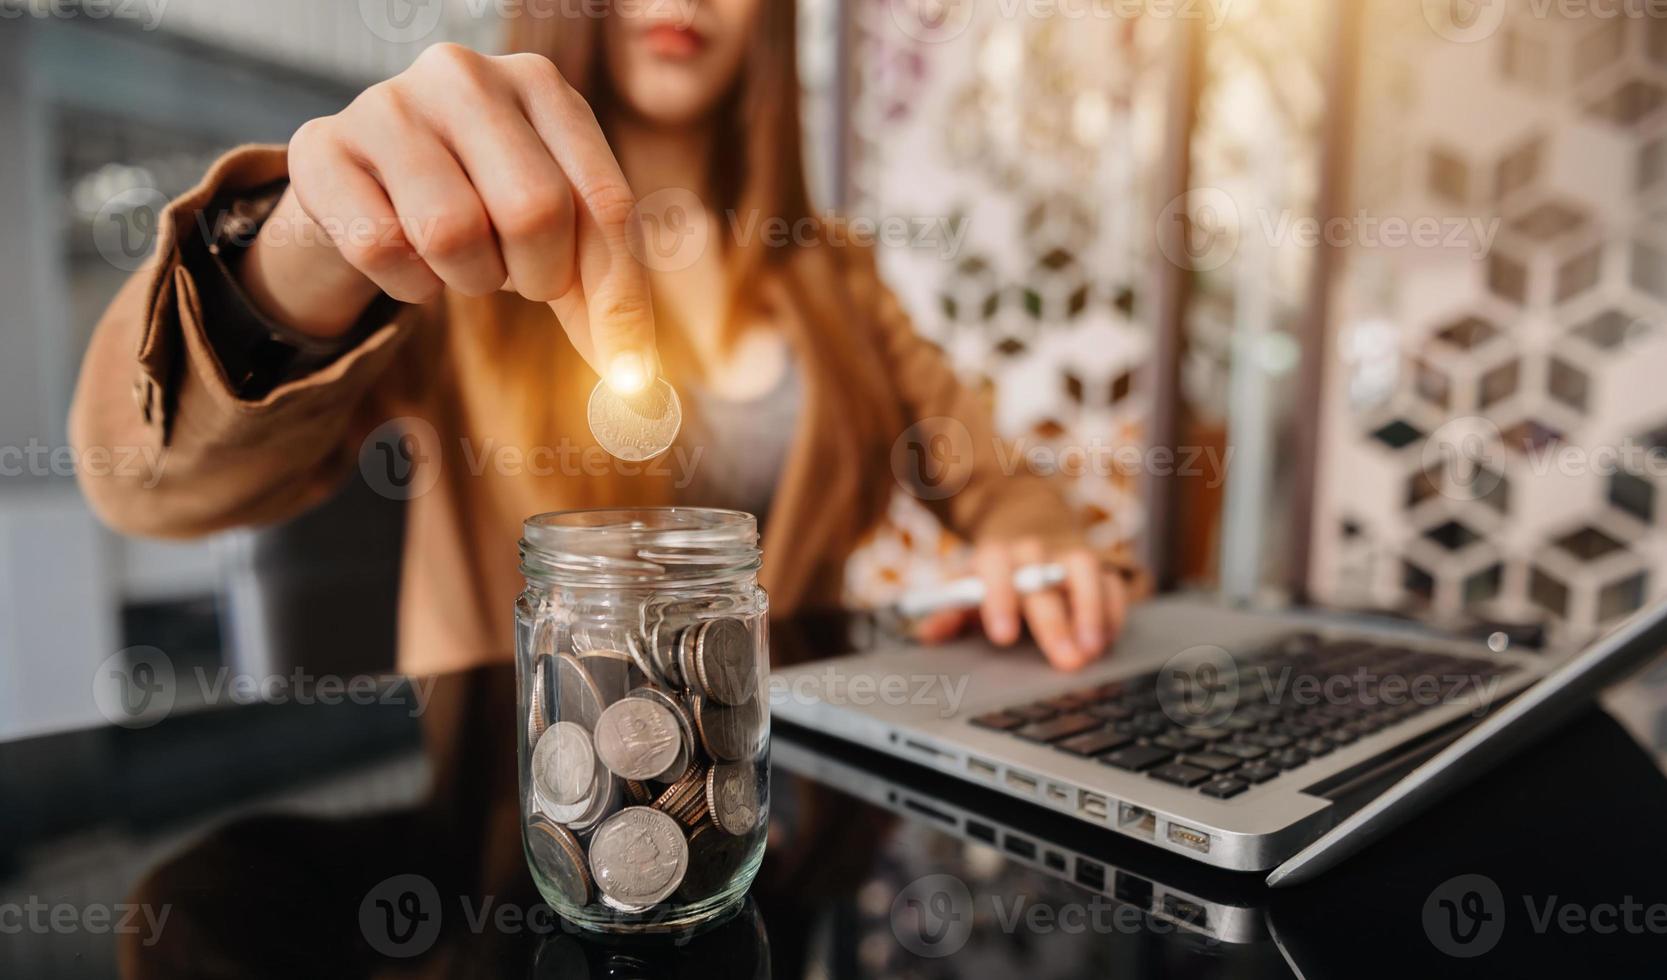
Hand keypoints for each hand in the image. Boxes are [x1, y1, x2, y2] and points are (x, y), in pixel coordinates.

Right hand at [241, 43, 656, 387]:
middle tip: (518, 275)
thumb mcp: (552, 226)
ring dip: (469, 277)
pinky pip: (381, 247)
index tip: (627, 372)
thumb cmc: (477, 202)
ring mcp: (387, 104)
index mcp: (541, 85)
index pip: (605, 201)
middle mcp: (465, 76)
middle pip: (535, 210)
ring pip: (453, 231)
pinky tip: (408, 259)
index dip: (621, 297)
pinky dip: (407, 282)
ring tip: (462, 257)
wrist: (362, 186)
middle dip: (537, 275)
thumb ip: (601, 286)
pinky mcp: (321, 147)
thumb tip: (635, 379)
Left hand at [914, 539, 1128, 670]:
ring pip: (1084, 570)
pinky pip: (1111, 582)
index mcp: (995, 555)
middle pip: (1043, 578)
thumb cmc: (992, 578)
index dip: (999, 600)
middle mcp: (1033, 551)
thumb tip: (929, 635)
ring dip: (1091, 610)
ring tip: (1093, 650)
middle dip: (1055, 622)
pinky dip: (1113, 611)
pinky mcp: (1098, 567)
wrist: (1026, 529)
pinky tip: (1108, 642)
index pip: (995, 566)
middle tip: (1066, 661)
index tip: (1003, 637)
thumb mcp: (965, 591)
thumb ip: (948, 613)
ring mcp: (1067, 555)